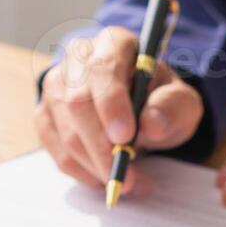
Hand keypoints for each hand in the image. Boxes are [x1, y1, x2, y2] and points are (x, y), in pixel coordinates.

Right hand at [35, 25, 203, 191]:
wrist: (140, 108)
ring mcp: (56, 86)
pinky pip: (56, 149)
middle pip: (76, 102)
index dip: (111, 104)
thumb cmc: (159, 101)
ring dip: (94, 165)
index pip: (103, 68)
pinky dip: (81, 171)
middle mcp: (77, 59)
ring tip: (126, 183)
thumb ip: (171, 108)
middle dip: (101, 146)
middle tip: (126, 177)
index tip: (125, 137)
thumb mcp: (180, 102)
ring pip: (64, 131)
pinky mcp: (45, 115)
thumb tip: (151, 124)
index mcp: (114, 43)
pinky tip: (104, 178)